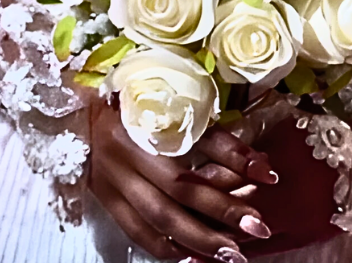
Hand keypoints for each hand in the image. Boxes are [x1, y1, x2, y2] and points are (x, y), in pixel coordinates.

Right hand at [89, 98, 276, 261]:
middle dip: (222, 211)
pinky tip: (190, 259)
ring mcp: (114, 177)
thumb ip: (217, 138)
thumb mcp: (178, 107)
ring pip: (159, 216)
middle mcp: (130, 148)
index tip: (269, 177)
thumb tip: (261, 167)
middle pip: (181, 186)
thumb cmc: (139, 103)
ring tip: (231, 254)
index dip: (236, 158)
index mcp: (150, 115)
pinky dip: (164, 248)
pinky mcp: (105, 198)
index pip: (200, 141)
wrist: (83, 110)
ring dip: (198, 239)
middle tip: (258, 228)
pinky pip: (136, 231)